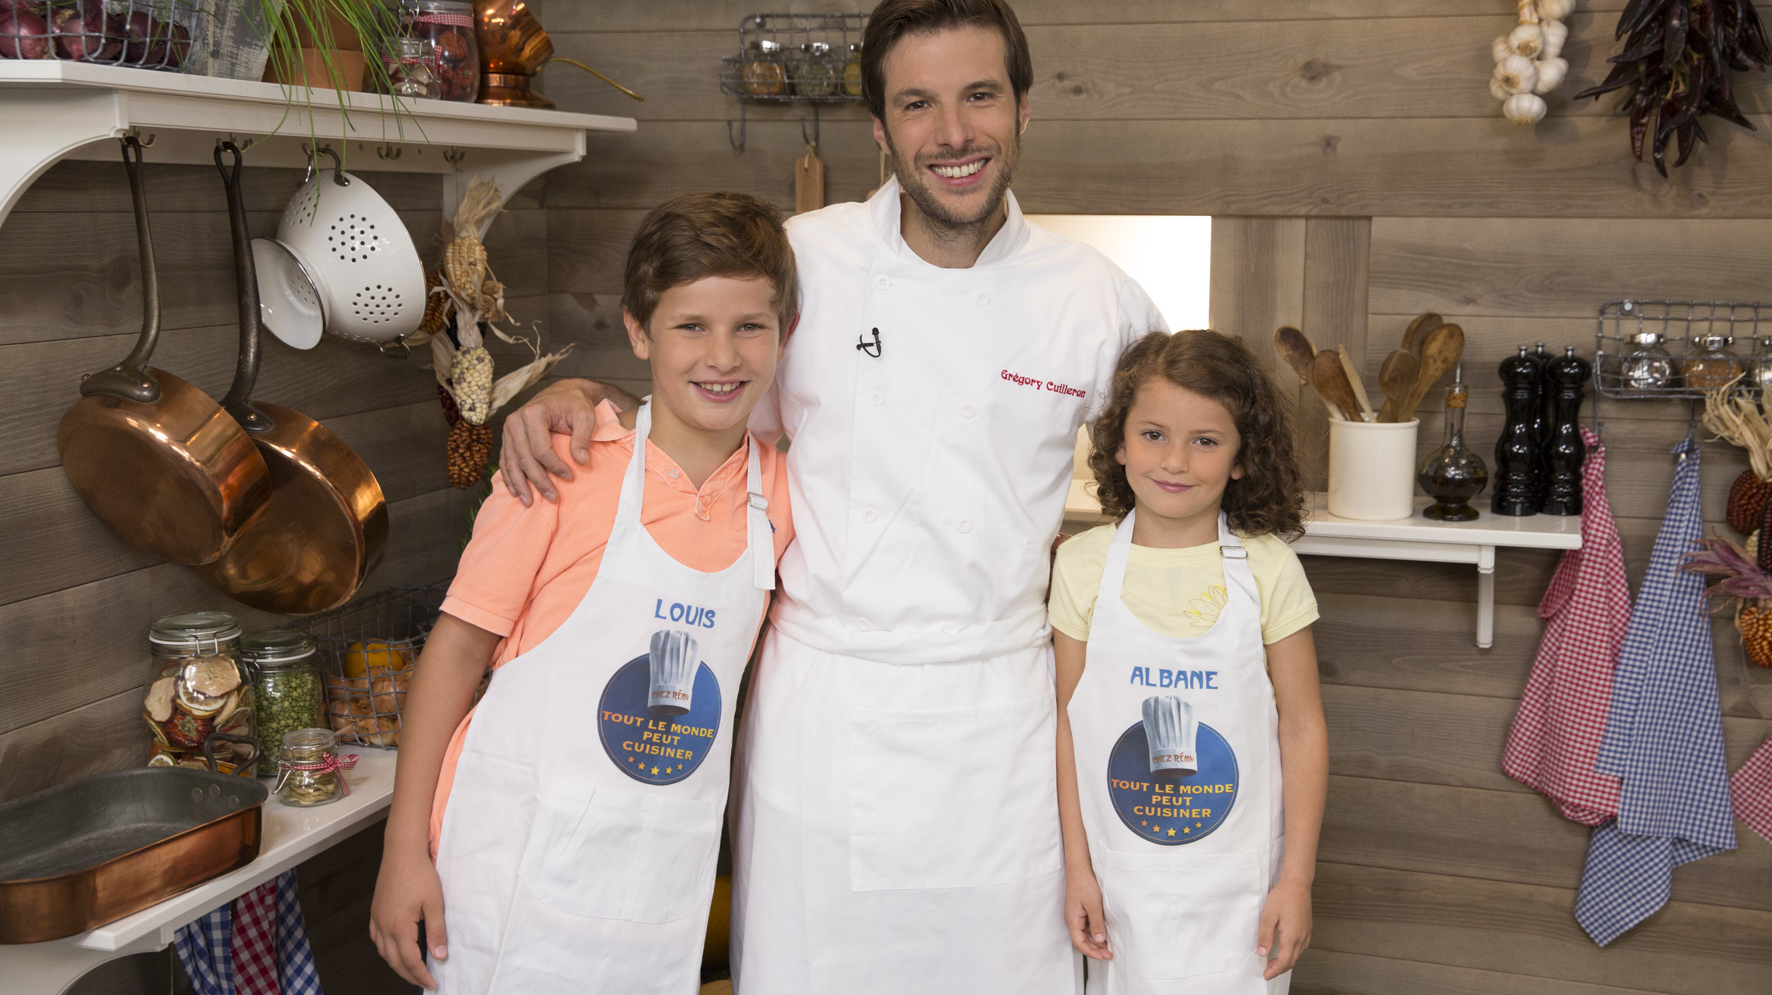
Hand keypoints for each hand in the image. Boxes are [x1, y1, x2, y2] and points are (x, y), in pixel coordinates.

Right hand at [370, 847, 447, 989]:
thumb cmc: (420, 874)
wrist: (402, 852)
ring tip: (412, 969)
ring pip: (383, 952)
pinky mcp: (375, 912)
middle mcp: (384, 926)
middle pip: (394, 961)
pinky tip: (394, 949)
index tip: (432, 983)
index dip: (422, 975)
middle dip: (409, 974)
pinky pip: (377, 939)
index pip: (410, 961)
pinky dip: (386, 950)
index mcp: (399, 926)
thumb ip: (437, 932)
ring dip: (396, 964)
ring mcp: (377, 919)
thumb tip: (439, 956)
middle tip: (424, 981)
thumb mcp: (435, 904)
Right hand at [497, 379, 601, 505]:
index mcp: (533, 413)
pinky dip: (509, 477)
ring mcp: (508, 430)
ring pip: (511, 462)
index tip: (569, 477)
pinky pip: (505, 460)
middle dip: (538, 481)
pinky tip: (515, 491)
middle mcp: (515, 421)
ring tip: (529, 502)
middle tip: (552, 498)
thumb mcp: (585, 416)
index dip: (554, 466)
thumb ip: (583, 437)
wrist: (562, 394)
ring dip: (520, 484)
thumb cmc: (575, 404)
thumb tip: (581, 462)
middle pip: (524, 458)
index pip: (540, 448)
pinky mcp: (507, 438)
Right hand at [1065, 868, 1112, 960]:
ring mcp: (1077, 915)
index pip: (1079, 942)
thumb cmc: (1085, 883)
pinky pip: (1088, 925)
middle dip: (1095, 949)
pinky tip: (1105, 933)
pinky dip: (1096, 932)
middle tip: (1109, 954)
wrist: (1080, 867)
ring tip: (1109, 946)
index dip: (1091, 952)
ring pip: (1086, 933)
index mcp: (1072, 919)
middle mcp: (1073, 919)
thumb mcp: (1093, 904)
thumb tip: (1099, 940)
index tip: (1103, 957)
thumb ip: (1096, 923)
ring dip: (1096, 941)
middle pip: (1082, 939)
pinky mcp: (1081, 910)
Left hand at [1256, 877, 1311, 979]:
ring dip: (1286, 962)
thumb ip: (1265, 936)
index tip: (1266, 975)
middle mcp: (1302, 938)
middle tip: (1267, 971)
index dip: (1274, 971)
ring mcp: (1307, 934)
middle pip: (1292, 961)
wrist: (1297, 884)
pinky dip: (1292, 954)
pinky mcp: (1307, 929)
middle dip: (1279, 969)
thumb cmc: (1282, 897)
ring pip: (1297, 955)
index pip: (1284, 962)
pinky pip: (1301, 947)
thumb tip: (1262, 953)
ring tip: (1273, 963)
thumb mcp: (1268, 916)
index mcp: (1292, 936)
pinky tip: (1284, 951)